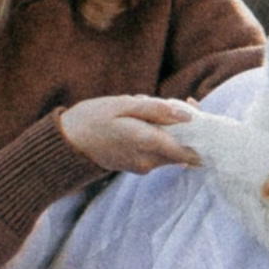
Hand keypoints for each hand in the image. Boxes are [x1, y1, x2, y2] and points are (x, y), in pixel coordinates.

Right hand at [57, 93, 194, 175]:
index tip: (198, 112)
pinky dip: (159, 136)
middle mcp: (149, 161)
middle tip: (179, 102)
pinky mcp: (137, 167)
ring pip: (171, 149)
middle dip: (187, 127)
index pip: (190, 151)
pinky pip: (158, 152)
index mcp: (147, 143)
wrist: (66, 144)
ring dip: (171, 130)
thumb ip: (156, 110)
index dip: (201, 133)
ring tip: (150, 109)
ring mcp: (143, 167)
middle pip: (184, 149)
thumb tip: (188, 115)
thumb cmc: (92, 118)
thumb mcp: (122, 104)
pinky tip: (141, 120)